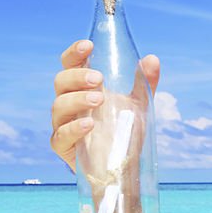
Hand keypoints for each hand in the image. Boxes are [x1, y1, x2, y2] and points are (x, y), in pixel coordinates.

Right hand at [51, 39, 160, 171]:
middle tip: (98, 79)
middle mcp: (68, 103)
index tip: (88, 46)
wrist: (122, 166)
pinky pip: (61, 135)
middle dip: (77, 77)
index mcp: (82, 88)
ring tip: (99, 99)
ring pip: (59, 106)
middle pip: (61, 82)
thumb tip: (152, 59)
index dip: (74, 53)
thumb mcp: (138, 105)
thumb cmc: (124, 129)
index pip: (70, 64)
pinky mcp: (63, 147)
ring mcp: (63, 124)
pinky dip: (74, 128)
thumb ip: (144, 83)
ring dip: (78, 99)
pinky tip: (90, 124)